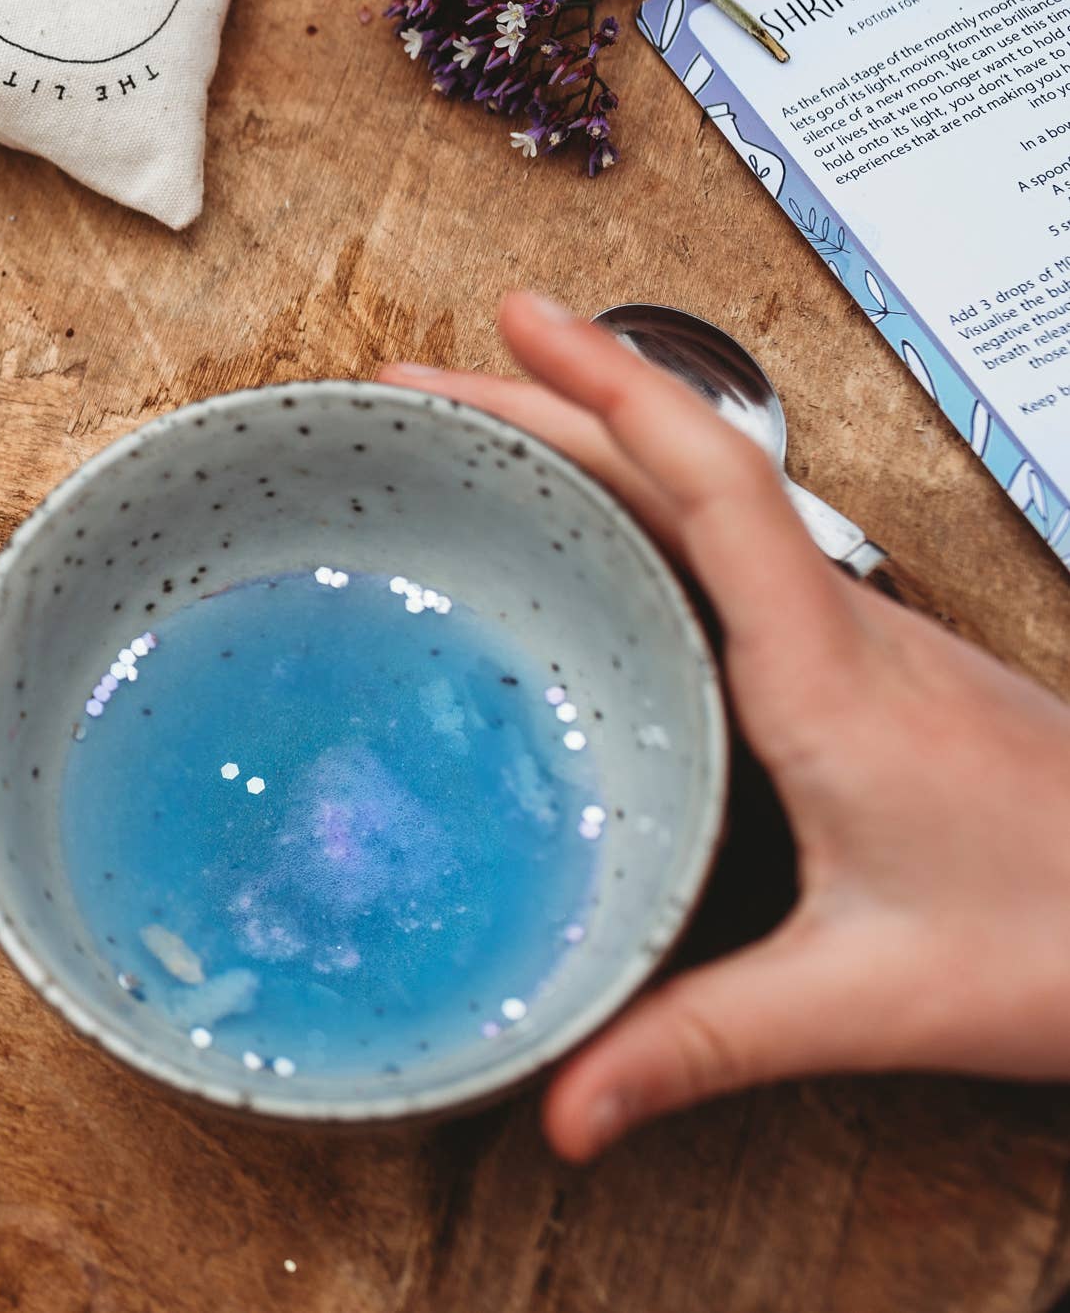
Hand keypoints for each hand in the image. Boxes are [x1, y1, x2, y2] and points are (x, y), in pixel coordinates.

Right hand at [384, 293, 1069, 1160]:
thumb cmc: (1060, 937)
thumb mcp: (865, 998)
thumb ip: (701, 1041)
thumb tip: (563, 1105)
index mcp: (825, 668)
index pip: (709, 485)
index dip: (608, 387)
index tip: (513, 319)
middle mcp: (837, 622)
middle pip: (678, 466)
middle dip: (544, 398)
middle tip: (418, 383)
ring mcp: (851, 632)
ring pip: (704, 497)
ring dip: (589, 442)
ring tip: (475, 429)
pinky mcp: (857, 661)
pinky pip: (728, 546)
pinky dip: (636, 505)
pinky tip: (586, 541)